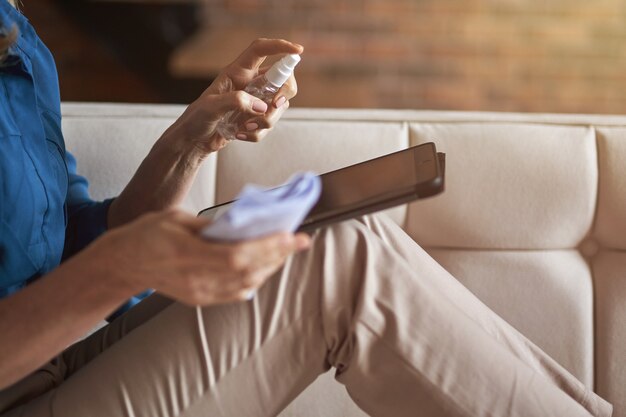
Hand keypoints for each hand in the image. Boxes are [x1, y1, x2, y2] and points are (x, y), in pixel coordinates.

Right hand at [86, 209, 310, 305]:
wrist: (124, 263)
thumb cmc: (147, 235)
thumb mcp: (176, 218)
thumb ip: (210, 225)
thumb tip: (243, 224)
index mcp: (187, 254)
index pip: (238, 256)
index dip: (268, 248)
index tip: (290, 236)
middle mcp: (196, 279)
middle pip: (248, 271)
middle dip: (279, 255)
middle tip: (300, 240)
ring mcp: (199, 293)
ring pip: (247, 284)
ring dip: (271, 266)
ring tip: (286, 249)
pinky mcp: (201, 299)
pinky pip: (237, 293)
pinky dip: (256, 279)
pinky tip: (267, 265)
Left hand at [162, 38, 303, 154]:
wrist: (194, 140)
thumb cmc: (197, 119)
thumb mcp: (211, 107)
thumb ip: (235, 101)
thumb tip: (261, 106)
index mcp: (237, 72)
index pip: (261, 50)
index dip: (280, 46)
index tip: (297, 50)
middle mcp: (250, 83)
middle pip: (282, 78)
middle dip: (284, 93)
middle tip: (274, 105)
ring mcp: (255, 101)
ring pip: (279, 105)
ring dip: (266, 121)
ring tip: (243, 129)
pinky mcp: (256, 118)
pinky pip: (270, 124)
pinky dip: (258, 133)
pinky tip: (240, 135)